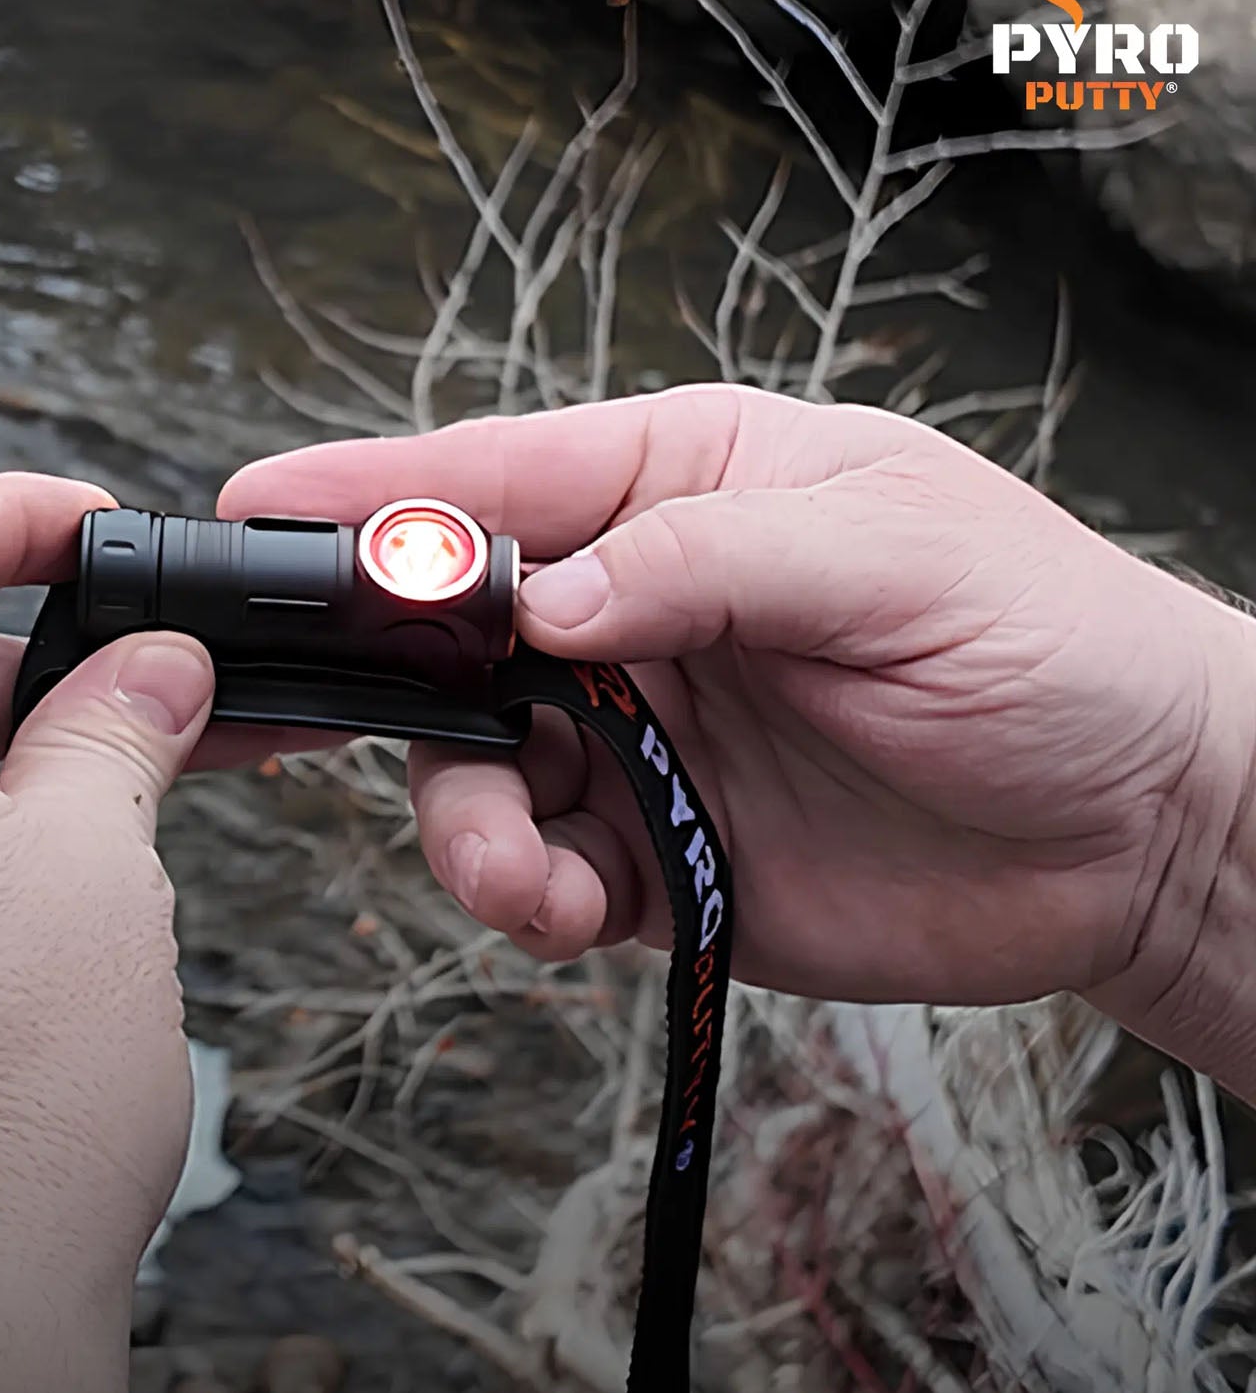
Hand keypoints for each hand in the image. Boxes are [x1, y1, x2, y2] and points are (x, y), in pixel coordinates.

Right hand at [221, 387, 1255, 1059]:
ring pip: (470, 771)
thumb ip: (705, 564)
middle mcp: (633, 610)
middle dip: (378, 686)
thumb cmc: (1044, 645)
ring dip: (462, 823)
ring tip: (520, 873)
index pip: (494, 482)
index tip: (259, 513)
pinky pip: (538, 873)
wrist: (1134, 832)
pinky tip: (568, 911)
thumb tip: (545, 602)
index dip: (370, 498)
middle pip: (445, 636)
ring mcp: (634, 738)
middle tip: (311, 729)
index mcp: (680, 490)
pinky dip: (523, 897)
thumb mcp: (890, 558)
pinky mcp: (654, 856)